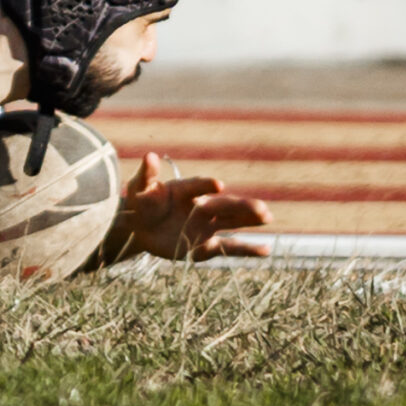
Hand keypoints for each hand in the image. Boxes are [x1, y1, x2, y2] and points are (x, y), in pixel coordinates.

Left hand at [105, 152, 273, 262]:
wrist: (140, 228)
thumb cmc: (141, 203)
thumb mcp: (139, 187)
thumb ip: (147, 175)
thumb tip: (149, 156)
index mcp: (184, 190)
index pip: (196, 186)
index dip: (205, 185)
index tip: (217, 185)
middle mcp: (200, 206)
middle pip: (223, 205)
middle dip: (241, 206)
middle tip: (260, 208)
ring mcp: (205, 225)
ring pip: (231, 222)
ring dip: (249, 220)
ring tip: (267, 217)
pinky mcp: (206, 245)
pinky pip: (229, 247)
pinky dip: (247, 249)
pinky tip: (266, 250)